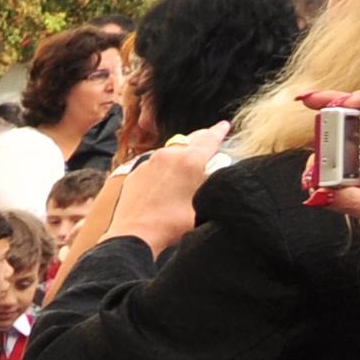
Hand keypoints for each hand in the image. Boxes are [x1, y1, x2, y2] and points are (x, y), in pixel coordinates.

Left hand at [110, 126, 224, 251]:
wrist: (135, 234)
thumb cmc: (173, 223)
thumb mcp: (203, 200)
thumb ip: (211, 180)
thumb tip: (213, 168)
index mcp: (190, 159)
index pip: (210, 139)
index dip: (219, 132)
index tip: (224, 125)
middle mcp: (168, 155)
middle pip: (189, 140)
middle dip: (202, 137)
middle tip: (210, 135)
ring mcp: (149, 162)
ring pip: (170, 150)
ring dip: (182, 151)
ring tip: (189, 156)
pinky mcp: (135, 173)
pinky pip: (155, 162)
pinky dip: (165, 164)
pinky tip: (167, 174)